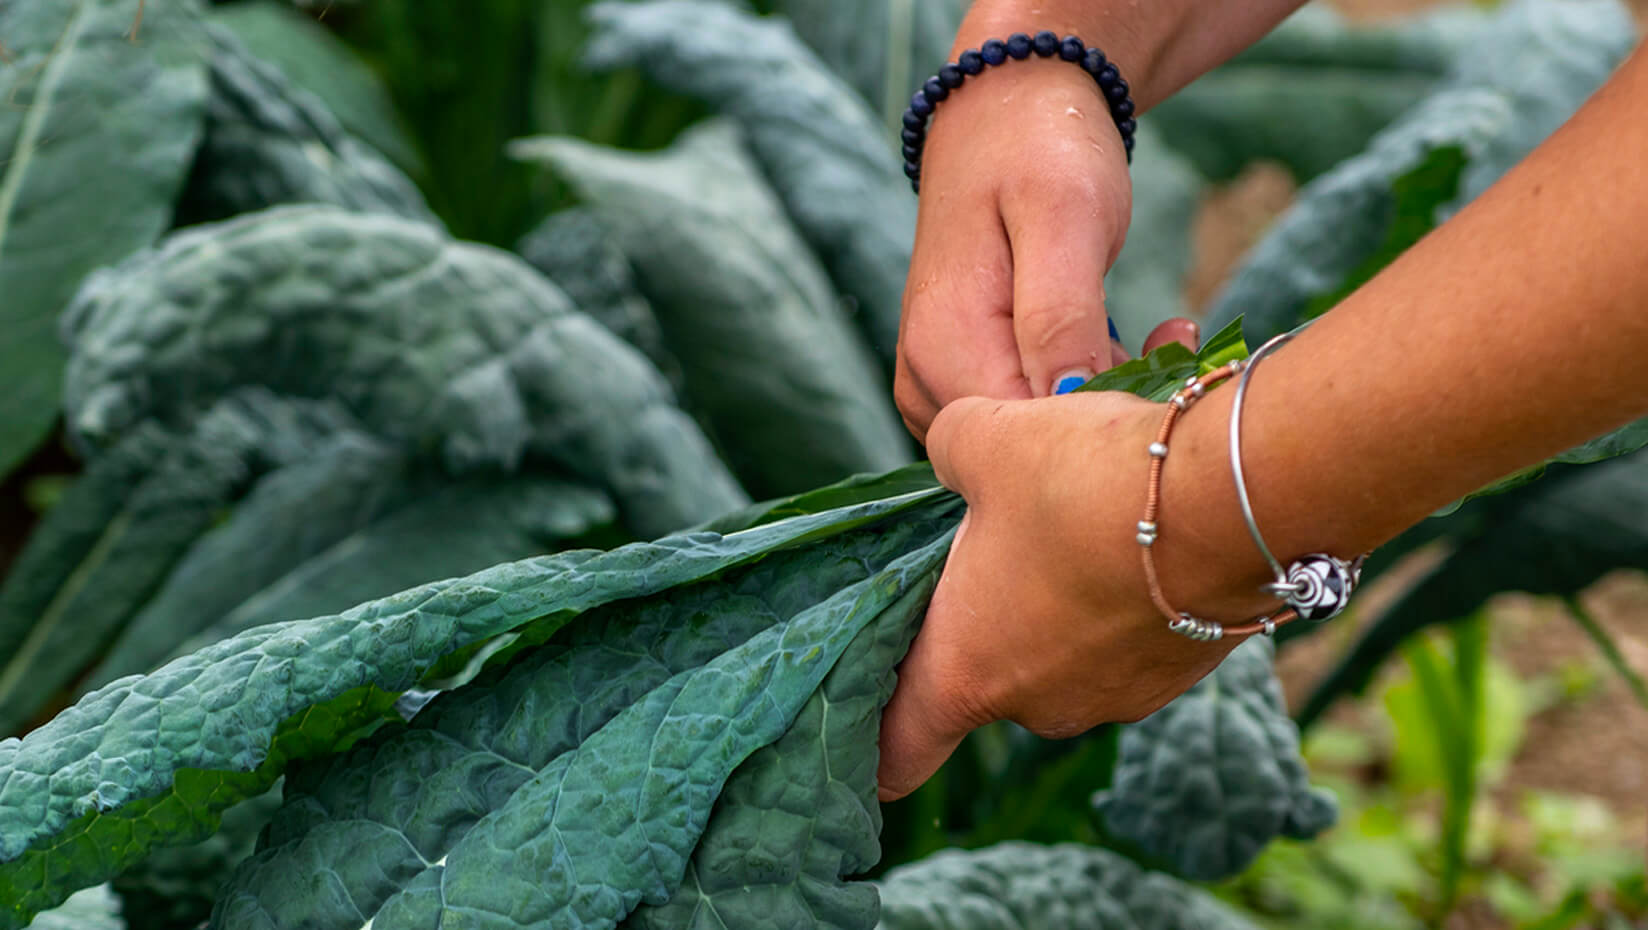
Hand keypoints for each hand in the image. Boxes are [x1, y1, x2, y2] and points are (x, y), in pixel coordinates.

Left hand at [876, 387, 1264, 800]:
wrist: (1230, 499)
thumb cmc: (1082, 482)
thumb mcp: (985, 440)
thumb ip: (950, 452)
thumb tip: (960, 454)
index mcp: (966, 670)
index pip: (898, 749)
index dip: (871, 746)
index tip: (864, 737)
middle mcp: (1037, 707)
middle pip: (984, 680)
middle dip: (984, 621)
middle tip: (998, 541)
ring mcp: (1115, 699)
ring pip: (1061, 658)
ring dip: (1059, 610)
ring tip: (1079, 528)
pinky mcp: (1179, 675)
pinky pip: (1126, 643)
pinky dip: (1121, 606)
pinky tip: (1137, 541)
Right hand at [893, 52, 1195, 441]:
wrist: (1005, 115)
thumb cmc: (1038, 151)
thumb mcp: (1063, 217)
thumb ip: (1060, 315)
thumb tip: (1068, 401)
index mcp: (942, 351)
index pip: (1029, 443)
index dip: (1104, 419)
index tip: (1169, 359)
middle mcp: (925, 386)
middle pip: (1030, 449)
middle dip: (1111, 408)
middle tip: (1177, 340)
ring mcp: (937, 392)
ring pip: (1034, 440)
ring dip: (1105, 399)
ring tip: (1161, 335)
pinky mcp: (962, 385)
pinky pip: (1028, 417)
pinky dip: (1084, 390)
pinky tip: (1123, 344)